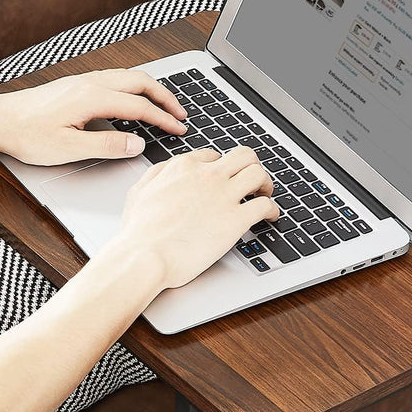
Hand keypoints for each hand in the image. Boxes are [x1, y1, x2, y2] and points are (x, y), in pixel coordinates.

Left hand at [0, 69, 188, 164]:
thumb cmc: (26, 134)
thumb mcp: (68, 148)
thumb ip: (106, 145)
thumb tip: (137, 143)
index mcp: (92, 97)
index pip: (140, 106)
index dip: (163, 119)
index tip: (179, 129)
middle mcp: (90, 83)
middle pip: (139, 81)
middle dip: (165, 96)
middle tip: (181, 114)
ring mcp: (82, 81)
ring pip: (127, 77)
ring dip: (150, 90)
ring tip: (163, 107)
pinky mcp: (75, 85)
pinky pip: (114, 80)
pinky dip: (133, 89)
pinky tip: (133, 103)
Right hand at [110, 147, 279, 290]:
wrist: (144, 256)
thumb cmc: (138, 233)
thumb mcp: (139, 192)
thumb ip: (156, 175)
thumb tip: (168, 170)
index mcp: (184, 167)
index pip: (214, 156)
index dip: (223, 168)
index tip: (226, 179)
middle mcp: (207, 176)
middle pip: (243, 156)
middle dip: (251, 166)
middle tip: (253, 181)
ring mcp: (224, 196)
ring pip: (259, 173)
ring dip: (266, 183)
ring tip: (265, 195)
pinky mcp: (236, 220)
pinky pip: (265, 205)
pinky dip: (273, 210)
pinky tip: (270, 217)